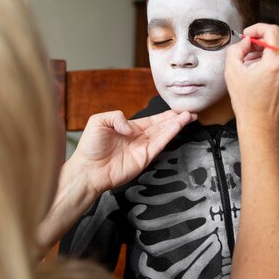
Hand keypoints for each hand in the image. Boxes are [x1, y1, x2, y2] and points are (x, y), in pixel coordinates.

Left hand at [36, 109, 195, 253]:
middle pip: (162, 126)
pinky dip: (169, 135)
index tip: (178, 110)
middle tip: (190, 112)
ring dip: (176, 125)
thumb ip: (116, 116)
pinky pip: (159, 144)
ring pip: (164, 134)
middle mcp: (138, 138)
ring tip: (189, 117)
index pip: (152, 120)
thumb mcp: (98, 121)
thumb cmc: (89, 147)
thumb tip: (132, 126)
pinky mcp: (144, 158)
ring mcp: (142, 148)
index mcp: (129, 128)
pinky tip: (177, 126)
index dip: (165, 115)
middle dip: (176, 119)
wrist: (87, 169)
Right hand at [225, 23, 278, 130]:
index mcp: (276, 62)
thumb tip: (245, 41)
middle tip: (244, 53)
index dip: (257, 28)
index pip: (272, 31)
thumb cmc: (247, 103)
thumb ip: (236, 49)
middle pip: (275, 42)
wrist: (260, 125)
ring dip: (263, 55)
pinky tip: (258, 76)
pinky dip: (271, 65)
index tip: (247, 35)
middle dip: (258, 44)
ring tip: (249, 67)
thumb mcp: (232, 72)